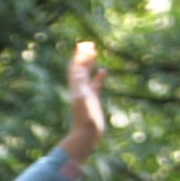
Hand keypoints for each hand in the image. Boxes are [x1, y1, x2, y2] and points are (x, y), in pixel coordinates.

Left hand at [59, 39, 106, 168]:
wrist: (86, 136)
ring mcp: (86, 94)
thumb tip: (78, 72)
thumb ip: (80, 86)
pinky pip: (95, 85)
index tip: (84, 45)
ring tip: (94, 52)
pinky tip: (103, 71)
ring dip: (89, 63)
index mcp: (76, 87)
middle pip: (79, 68)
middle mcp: (79, 89)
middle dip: (83, 56)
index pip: (76, 67)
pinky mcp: (92, 100)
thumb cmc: (85, 120)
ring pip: (86, 75)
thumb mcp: (82, 99)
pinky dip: (98, 77)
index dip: (79, 56)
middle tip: (89, 44)